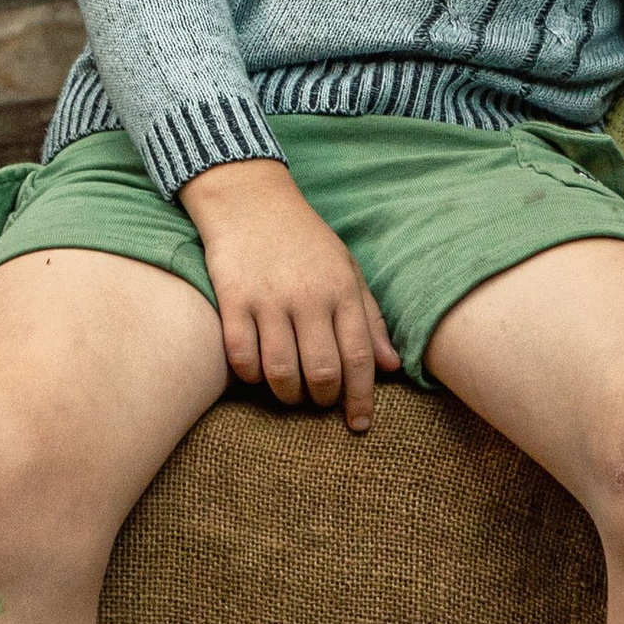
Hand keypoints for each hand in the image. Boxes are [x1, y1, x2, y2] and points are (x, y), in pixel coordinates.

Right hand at [179, 157, 399, 431]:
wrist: (250, 199)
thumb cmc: (305, 239)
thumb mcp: (347, 269)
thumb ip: (370, 318)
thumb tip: (391, 367)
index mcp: (342, 289)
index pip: (360, 357)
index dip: (362, 398)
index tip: (359, 424)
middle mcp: (309, 296)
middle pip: (322, 371)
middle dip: (323, 399)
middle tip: (319, 400)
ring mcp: (268, 299)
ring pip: (281, 371)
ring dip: (287, 394)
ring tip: (290, 393)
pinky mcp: (233, 299)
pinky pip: (242, 356)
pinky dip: (250, 376)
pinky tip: (257, 373)